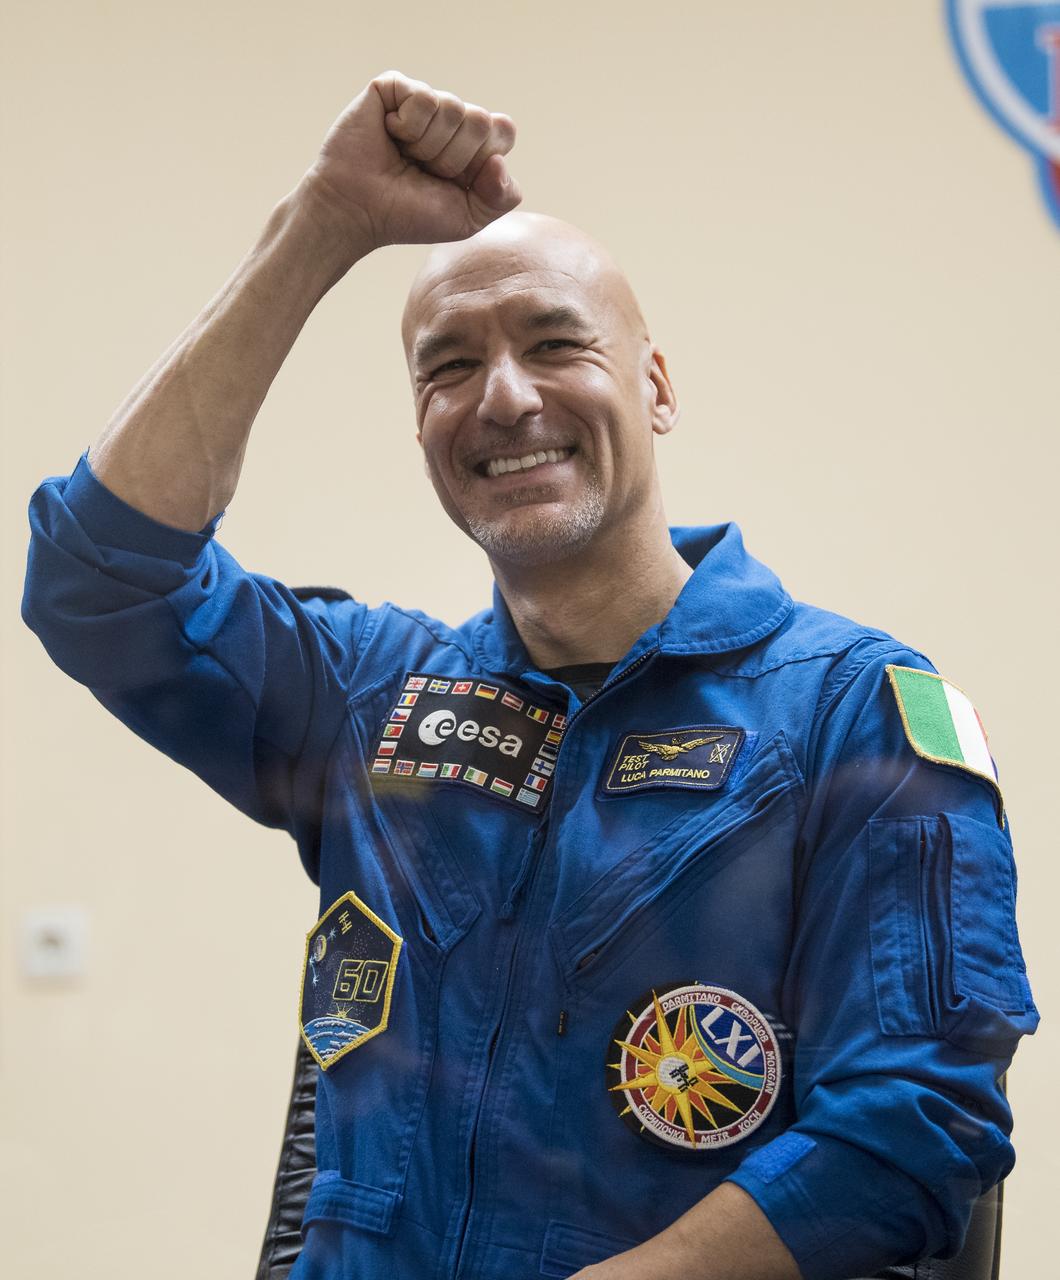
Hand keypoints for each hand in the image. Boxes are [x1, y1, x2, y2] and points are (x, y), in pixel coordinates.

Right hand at [301, 69, 521, 251]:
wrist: (358, 211)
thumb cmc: (408, 215)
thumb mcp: (467, 219)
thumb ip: (502, 197)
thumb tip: (500, 160)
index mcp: (472, 144)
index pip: (503, 131)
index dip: (481, 162)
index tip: (453, 182)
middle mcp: (450, 118)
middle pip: (481, 121)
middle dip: (453, 158)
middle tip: (423, 171)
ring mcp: (422, 100)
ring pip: (453, 108)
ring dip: (427, 146)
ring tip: (403, 156)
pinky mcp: (393, 87)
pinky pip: (423, 97)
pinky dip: (407, 126)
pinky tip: (389, 135)